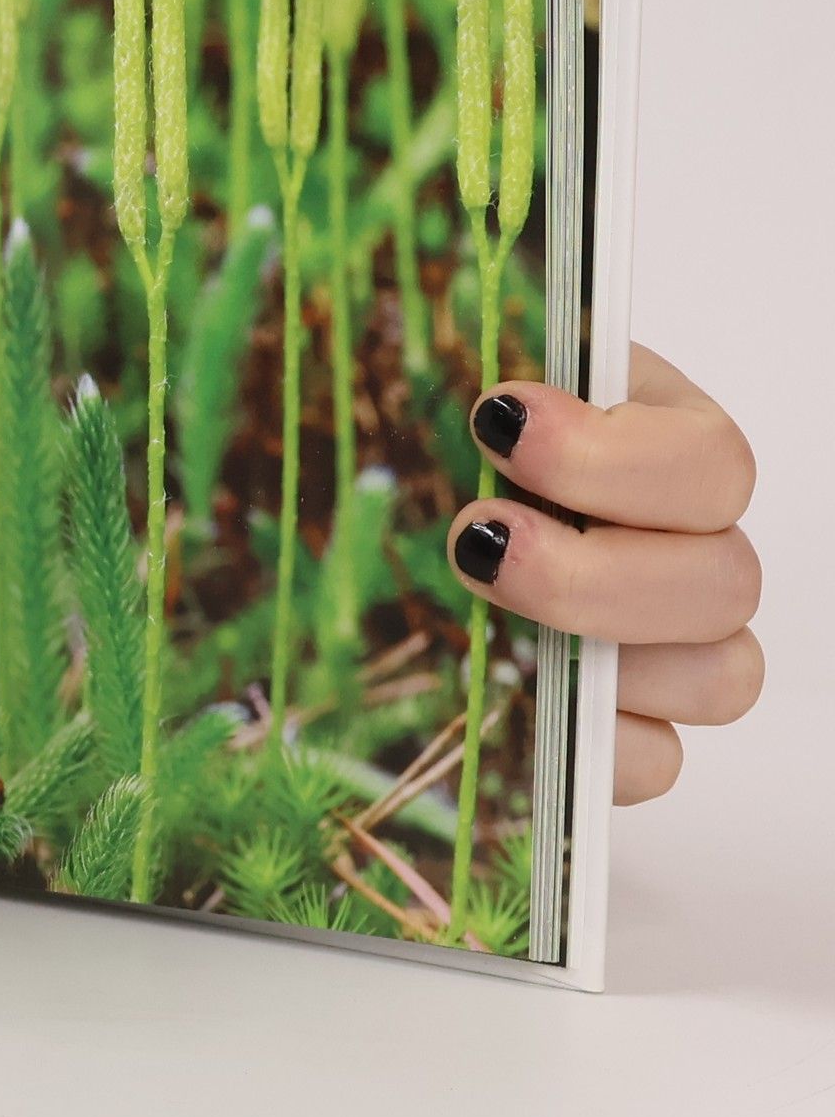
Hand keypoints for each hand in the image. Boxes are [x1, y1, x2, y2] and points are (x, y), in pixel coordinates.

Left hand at [448, 344, 760, 804]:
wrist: (390, 502)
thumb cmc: (427, 430)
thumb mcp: (441, 371)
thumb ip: (467, 360)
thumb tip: (449, 358)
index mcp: (660, 434)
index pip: (706, 461)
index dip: (610, 455)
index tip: (494, 415)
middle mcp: (689, 538)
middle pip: (726, 580)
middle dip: (591, 571)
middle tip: (478, 537)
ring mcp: (675, 638)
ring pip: (721, 673)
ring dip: (602, 654)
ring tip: (492, 622)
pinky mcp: (633, 721)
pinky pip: (658, 758)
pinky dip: (593, 745)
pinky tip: (521, 700)